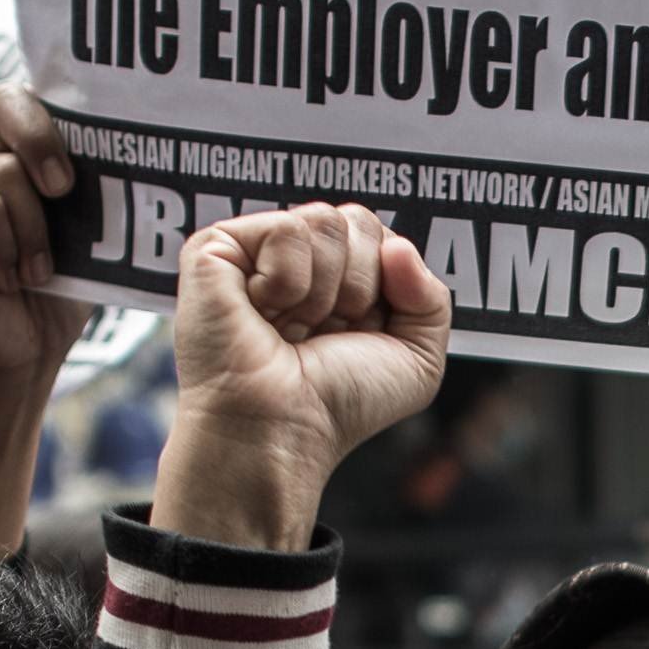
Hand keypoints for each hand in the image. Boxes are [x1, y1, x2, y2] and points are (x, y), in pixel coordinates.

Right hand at [0, 87, 96, 385]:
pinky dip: (6, 250)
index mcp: (15, 153)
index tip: (78, 161)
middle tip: (64, 190)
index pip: (23, 96)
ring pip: (5, 173)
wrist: (23, 350)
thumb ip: (100, 189)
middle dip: (42, 141)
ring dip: (34, 230)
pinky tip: (5, 280)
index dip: (47, 111)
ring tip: (36, 271)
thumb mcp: (91, 231)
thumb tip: (157, 161)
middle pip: (6, 105)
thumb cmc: (61, 290)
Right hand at [151, 204, 455, 550]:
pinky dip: (288, 281)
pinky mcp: (216, 249)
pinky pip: (286, 229)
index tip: (360, 330)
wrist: (282, 429)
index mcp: (338, 276)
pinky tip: (263, 314)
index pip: (381, 234)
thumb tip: (398, 246)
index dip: (386, 282)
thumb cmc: (338, 405)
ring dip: (324, 289)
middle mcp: (297, 259)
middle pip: (357, 219)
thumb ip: (432, 298)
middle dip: (360, 283)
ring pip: (324, 220)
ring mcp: (254, 251)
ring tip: (292, 327)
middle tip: (324, 330)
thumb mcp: (417, 360)